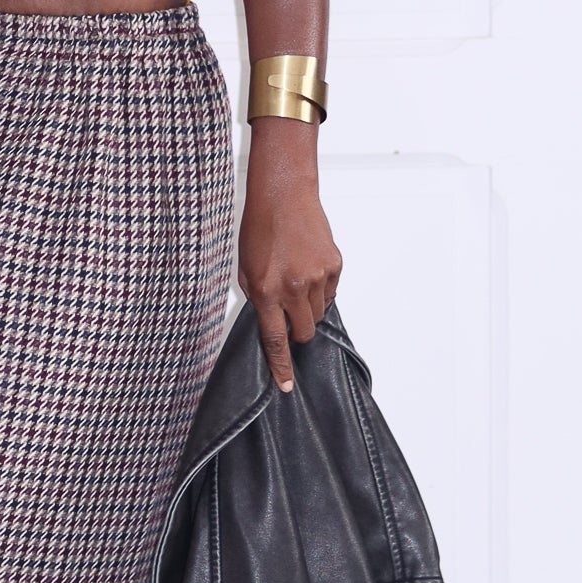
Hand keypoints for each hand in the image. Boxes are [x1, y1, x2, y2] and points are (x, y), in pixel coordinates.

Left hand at [238, 125, 340, 394]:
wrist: (284, 195)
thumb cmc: (259, 230)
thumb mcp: (246, 269)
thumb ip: (259, 300)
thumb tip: (274, 326)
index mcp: (266, 290)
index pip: (275, 340)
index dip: (281, 366)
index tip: (286, 386)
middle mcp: (294, 287)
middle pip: (304, 332)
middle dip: (297, 331)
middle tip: (289, 312)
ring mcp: (318, 276)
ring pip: (319, 314)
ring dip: (309, 307)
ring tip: (296, 279)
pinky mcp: (335, 265)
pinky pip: (331, 293)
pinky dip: (321, 288)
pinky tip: (309, 267)